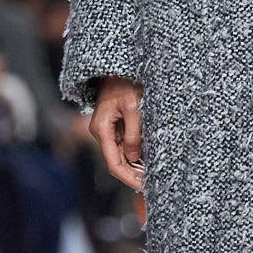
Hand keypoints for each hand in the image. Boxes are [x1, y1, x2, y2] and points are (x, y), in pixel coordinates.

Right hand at [90, 77, 143, 192]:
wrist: (118, 66)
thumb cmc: (126, 82)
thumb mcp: (134, 107)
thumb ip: (133, 134)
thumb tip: (133, 158)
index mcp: (101, 128)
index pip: (113, 163)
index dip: (128, 177)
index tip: (142, 186)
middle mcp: (101, 131)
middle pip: (116, 162)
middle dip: (132, 174)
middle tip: (151, 184)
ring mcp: (107, 129)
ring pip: (120, 155)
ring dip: (134, 166)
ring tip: (152, 176)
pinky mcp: (114, 125)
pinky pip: (123, 145)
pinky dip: (134, 155)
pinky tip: (147, 161)